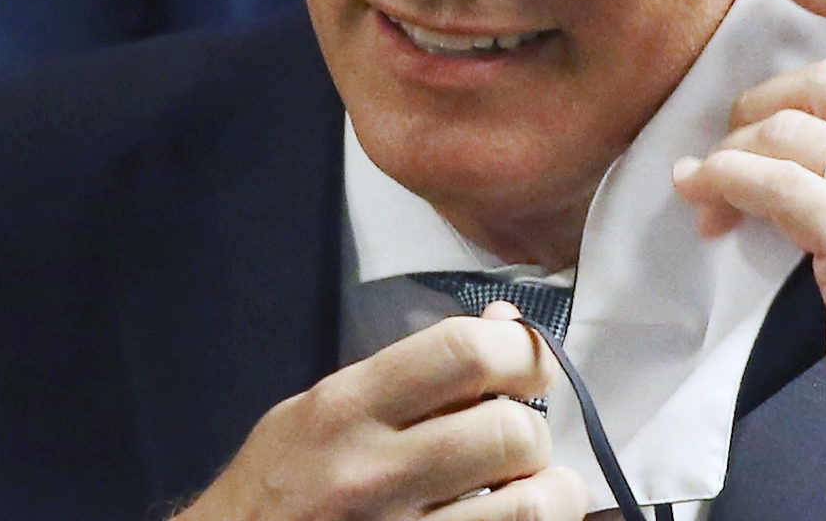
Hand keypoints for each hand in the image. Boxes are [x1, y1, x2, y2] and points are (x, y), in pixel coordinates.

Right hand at [181, 300, 589, 520]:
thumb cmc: (279, 489)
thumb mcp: (321, 410)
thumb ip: (411, 373)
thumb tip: (504, 323)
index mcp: (345, 409)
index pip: (462, 353)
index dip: (522, 351)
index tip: (532, 366)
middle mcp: (369, 472)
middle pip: (508, 432)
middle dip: (532, 435)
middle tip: (517, 445)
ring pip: (525, 505)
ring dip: (547, 494)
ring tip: (527, 490)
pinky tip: (504, 519)